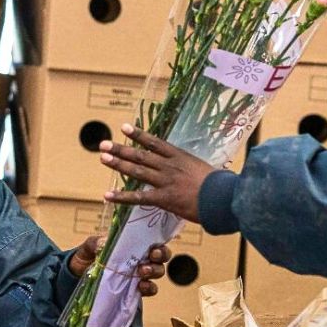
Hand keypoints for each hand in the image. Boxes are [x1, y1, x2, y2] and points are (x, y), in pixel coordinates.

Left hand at [68, 236, 171, 296]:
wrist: (78, 278)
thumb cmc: (87, 258)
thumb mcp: (88, 247)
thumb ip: (95, 243)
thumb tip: (104, 243)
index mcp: (132, 244)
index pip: (153, 240)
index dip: (159, 242)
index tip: (153, 247)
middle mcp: (140, 258)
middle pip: (161, 256)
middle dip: (161, 256)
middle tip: (152, 256)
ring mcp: (139, 274)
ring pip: (158, 271)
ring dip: (154, 271)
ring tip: (142, 272)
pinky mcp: (136, 290)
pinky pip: (150, 289)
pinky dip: (149, 288)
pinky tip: (141, 287)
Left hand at [99, 124, 215, 223]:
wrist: (223, 197)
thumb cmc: (219, 185)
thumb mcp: (204, 169)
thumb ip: (191, 168)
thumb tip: (189, 168)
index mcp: (180, 156)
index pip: (155, 143)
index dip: (138, 134)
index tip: (124, 127)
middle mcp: (169, 166)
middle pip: (140, 155)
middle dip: (121, 149)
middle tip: (103, 144)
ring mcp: (165, 181)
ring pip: (137, 171)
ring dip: (118, 164)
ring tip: (103, 158)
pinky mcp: (164, 198)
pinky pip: (139, 197)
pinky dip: (122, 197)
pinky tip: (108, 196)